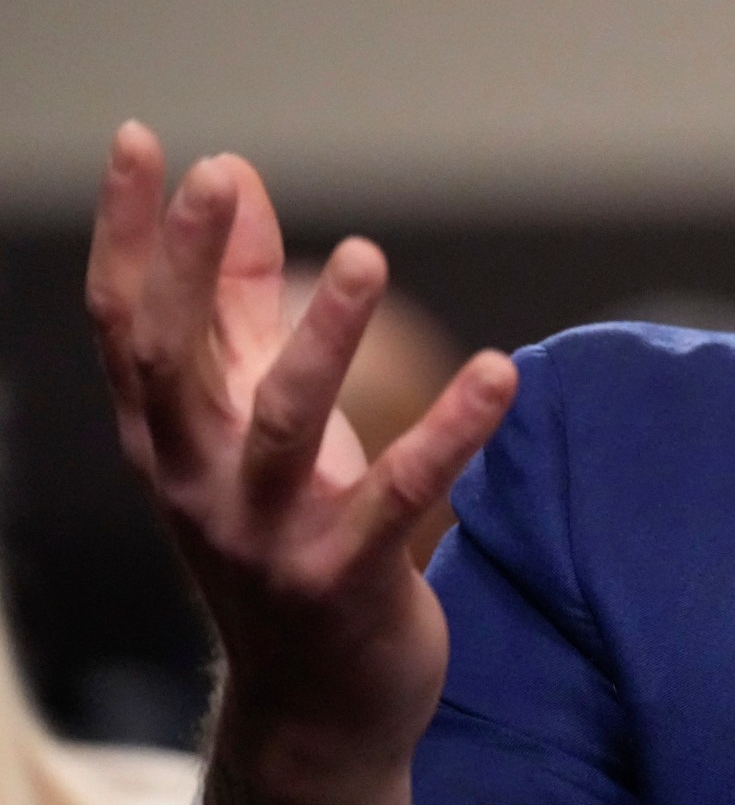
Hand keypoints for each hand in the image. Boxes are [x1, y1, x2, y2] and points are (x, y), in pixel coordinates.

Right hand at [85, 123, 517, 804]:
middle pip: (171, 365)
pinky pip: (399, 497)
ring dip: (322, 337)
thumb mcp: (248, 419)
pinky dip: (450, 432)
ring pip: (281, 425)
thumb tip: (235, 182)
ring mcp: (264, 538)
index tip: (142, 141)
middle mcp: (195, 485)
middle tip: (221, 178)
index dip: (127, 235)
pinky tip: (501, 369)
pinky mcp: (344, 580)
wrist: (316, 702)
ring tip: (364, 252)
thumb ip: (238, 304)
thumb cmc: (285, 533)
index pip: (124, 325)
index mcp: (166, 441)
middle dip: (186, 269)